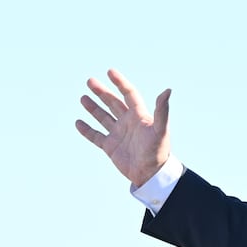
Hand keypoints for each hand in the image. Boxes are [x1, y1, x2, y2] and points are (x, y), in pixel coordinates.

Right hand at [76, 69, 170, 186]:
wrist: (151, 174)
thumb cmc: (158, 151)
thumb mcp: (160, 129)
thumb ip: (162, 110)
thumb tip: (167, 90)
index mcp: (139, 115)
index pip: (128, 94)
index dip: (120, 82)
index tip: (110, 71)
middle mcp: (128, 122)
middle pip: (113, 102)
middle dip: (102, 92)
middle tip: (90, 81)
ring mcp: (118, 134)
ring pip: (103, 117)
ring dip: (93, 108)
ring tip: (83, 97)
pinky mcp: (111, 147)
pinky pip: (96, 136)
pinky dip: (87, 130)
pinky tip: (78, 122)